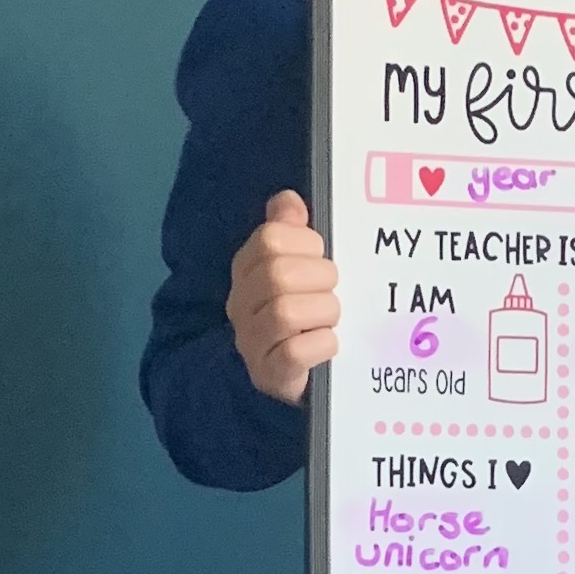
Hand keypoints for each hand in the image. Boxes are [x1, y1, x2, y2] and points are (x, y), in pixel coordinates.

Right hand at [226, 190, 339, 403]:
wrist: (295, 374)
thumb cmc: (303, 313)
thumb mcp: (298, 266)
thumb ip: (291, 231)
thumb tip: (289, 199)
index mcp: (247, 269)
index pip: (271, 239)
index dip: (306, 243)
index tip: (321, 256)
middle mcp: (241, 303)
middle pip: (279, 274)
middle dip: (320, 278)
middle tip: (333, 291)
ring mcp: (252, 340)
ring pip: (286, 312)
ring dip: (324, 312)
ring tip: (331, 318)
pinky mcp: (270, 373)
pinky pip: (295, 352)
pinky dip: (322, 344)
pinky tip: (329, 343)